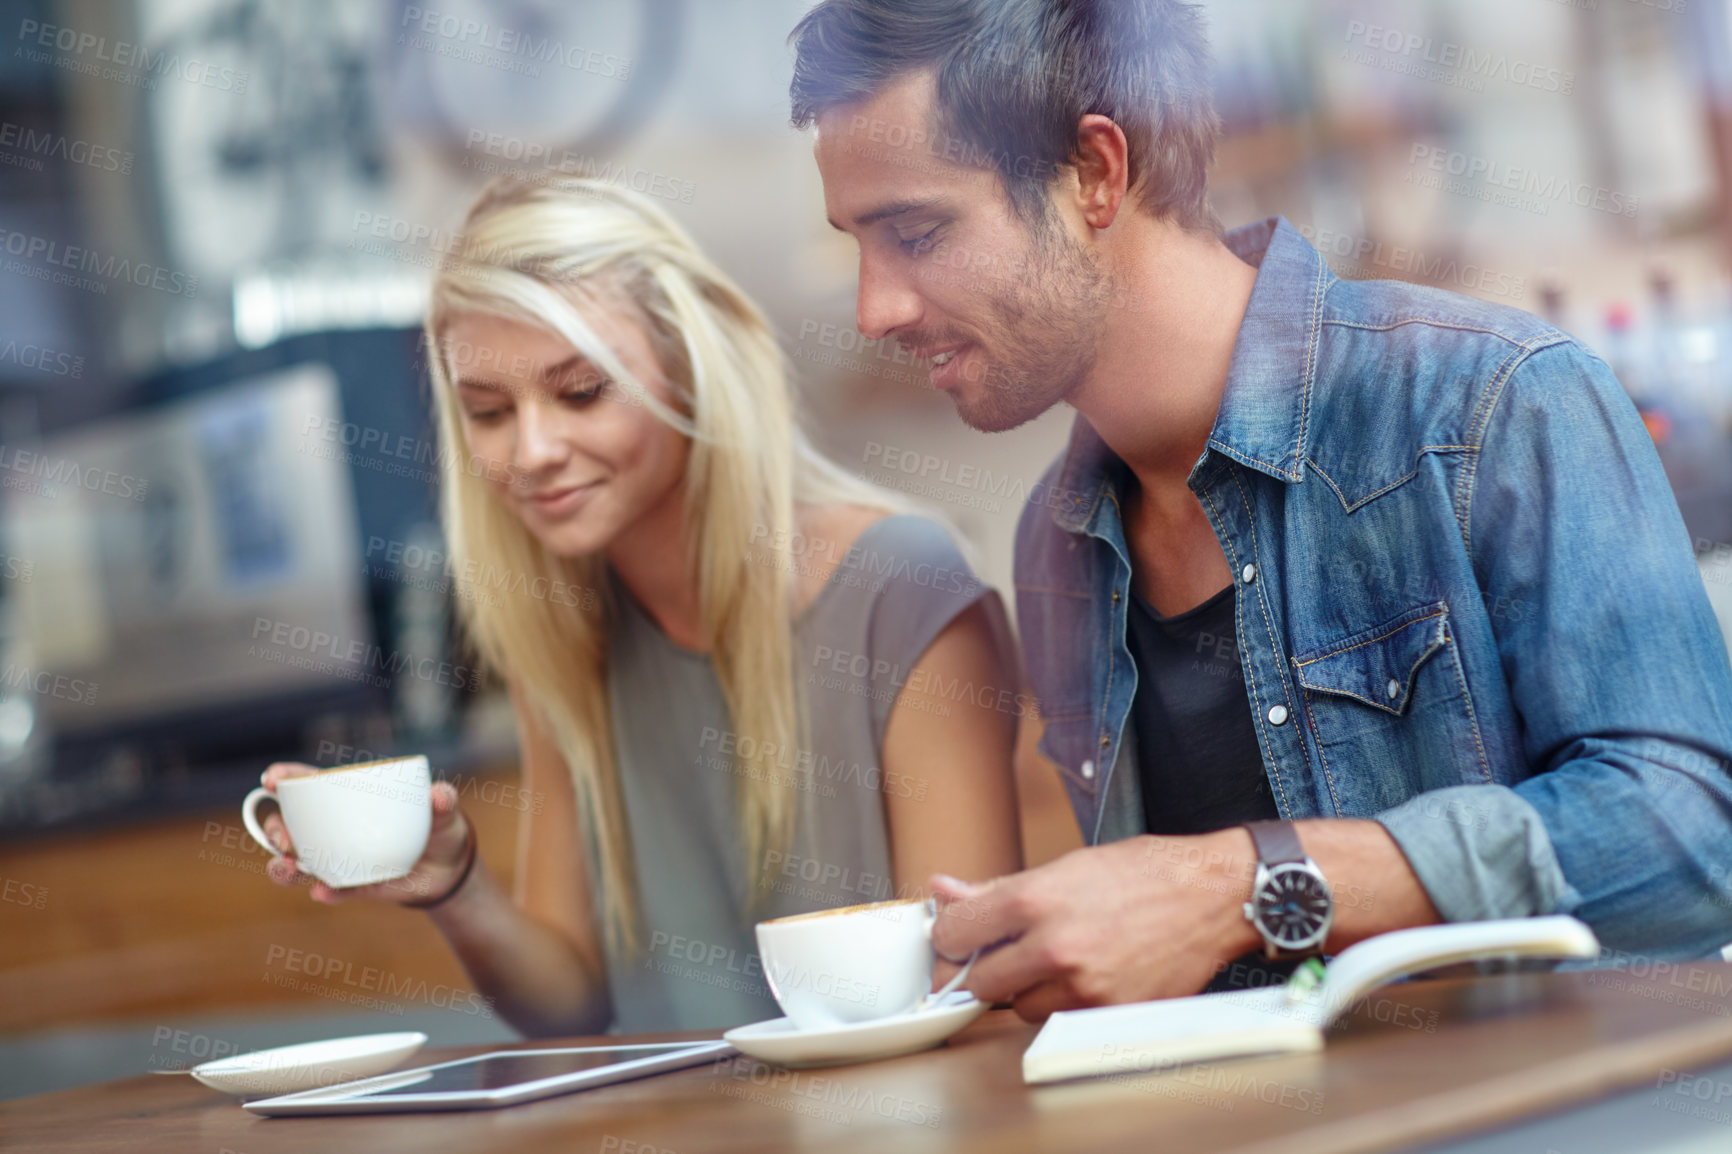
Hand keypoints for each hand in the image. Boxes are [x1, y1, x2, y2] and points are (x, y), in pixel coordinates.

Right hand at [258, 762, 471, 906]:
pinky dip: (326, 892)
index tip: (272, 779)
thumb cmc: (439, 828)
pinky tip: (324, 892)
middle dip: (275, 830)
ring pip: (295, 863)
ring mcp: (338, 859)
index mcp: (350, 800)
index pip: (310, 785)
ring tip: (286, 867)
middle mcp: (333, 829)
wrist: (448, 871)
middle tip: (285, 840)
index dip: (286, 779)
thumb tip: (439, 795)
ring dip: (282, 867)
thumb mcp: (445, 812)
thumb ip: (443, 800)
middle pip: (287, 825)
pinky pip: (332, 890)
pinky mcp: (351, 887)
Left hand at [928, 830, 1261, 1021]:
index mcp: (1034, 900)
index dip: (952, 937)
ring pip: (1021, 1007)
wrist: (1212, 896)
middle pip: (980, 983)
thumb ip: (994, 889)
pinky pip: (1062, 1019)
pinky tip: (1089, 972)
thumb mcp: (1062, 867)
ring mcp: (1082, 986)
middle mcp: (1054, 947)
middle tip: (1011, 950)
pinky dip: (1066, 1003)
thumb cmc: (1143, 873)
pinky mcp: (1108, 1013)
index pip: (953, 934)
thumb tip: (942, 891)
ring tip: (1062, 957)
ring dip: (1029, 989)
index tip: (960, 937)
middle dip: (988, 969)